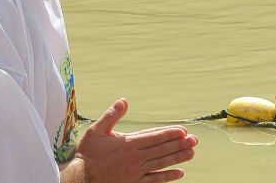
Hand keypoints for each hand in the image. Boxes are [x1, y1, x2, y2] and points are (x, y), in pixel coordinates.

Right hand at [66, 98, 197, 182]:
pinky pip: (154, 180)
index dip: (169, 134)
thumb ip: (111, 115)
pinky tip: (179, 174)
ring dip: (177, 158)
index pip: (154, 137)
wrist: (81, 178)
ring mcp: (136, 172)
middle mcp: (135, 158)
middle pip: (161, 150)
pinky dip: (167, 177)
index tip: (183, 131)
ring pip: (161, 164)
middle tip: (194, 140)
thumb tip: (124, 100)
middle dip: (179, 144)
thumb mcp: (96, 131)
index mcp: (128, 144)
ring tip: (191, 153)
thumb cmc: (88, 154)